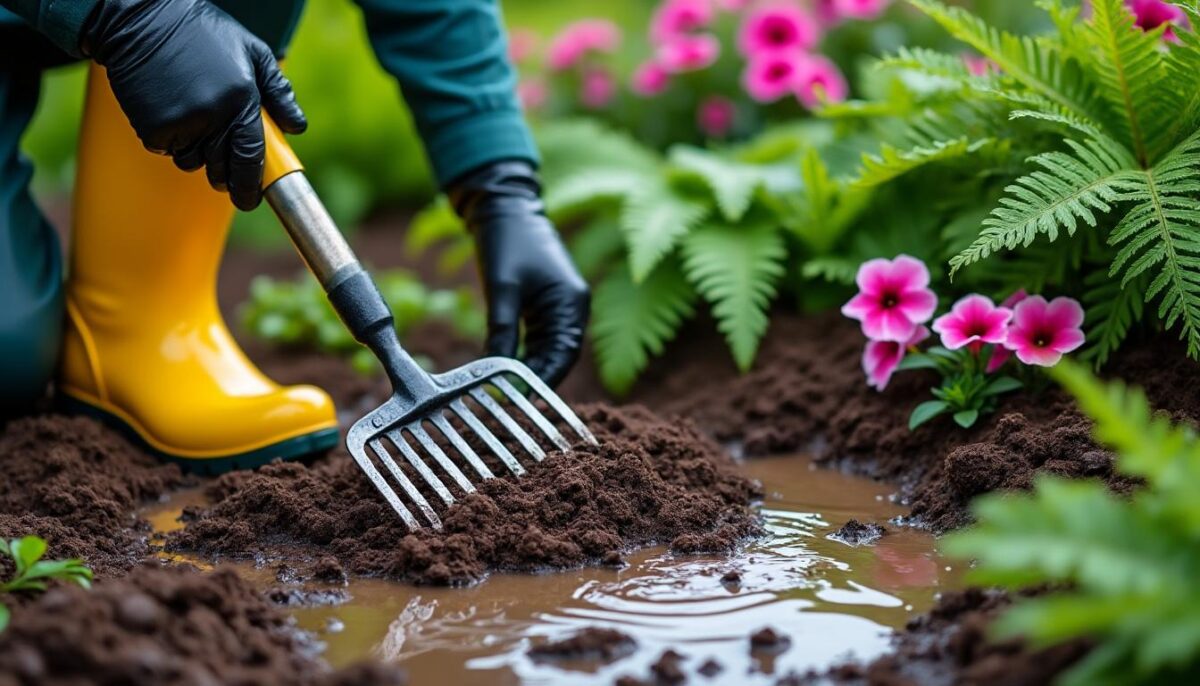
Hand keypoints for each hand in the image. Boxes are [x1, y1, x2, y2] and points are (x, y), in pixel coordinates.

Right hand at [81, 0, 306, 209]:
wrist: (142, 19)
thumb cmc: (204, 33)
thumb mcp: (253, 51)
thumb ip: (279, 92)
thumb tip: (298, 128)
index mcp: (241, 100)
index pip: (251, 158)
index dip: (252, 187)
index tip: (252, 199)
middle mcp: (212, 116)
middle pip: (223, 170)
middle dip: (226, 177)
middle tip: (225, 169)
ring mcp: (181, 124)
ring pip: (194, 162)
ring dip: (198, 153)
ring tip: (196, 119)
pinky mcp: (152, 128)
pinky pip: (168, 150)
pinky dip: (172, 140)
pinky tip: (172, 110)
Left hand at [450, 162, 589, 387]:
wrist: (505, 207)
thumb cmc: (508, 242)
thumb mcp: (502, 289)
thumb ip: (502, 331)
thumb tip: (493, 370)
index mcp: (572, 303)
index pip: (564, 354)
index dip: (543, 379)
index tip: (518, 398)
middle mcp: (573, 308)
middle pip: (559, 357)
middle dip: (535, 379)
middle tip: (507, 401)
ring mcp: (561, 307)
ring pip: (548, 351)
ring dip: (529, 369)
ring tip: (505, 391)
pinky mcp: (546, 305)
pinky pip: (539, 339)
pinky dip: (524, 355)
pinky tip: (506, 369)